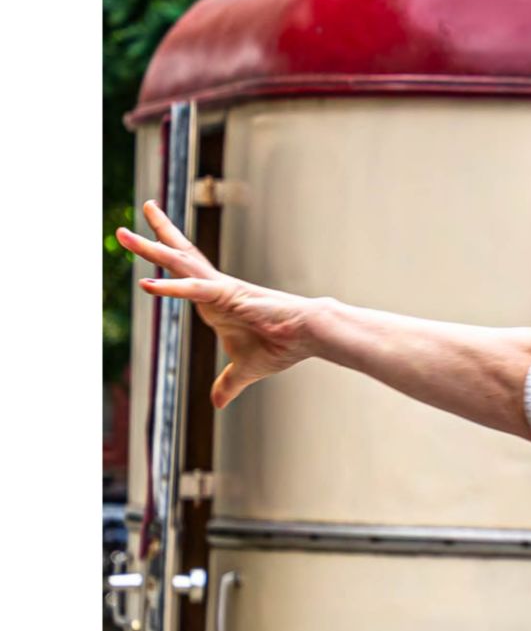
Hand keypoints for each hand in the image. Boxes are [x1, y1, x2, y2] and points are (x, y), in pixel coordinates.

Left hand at [117, 200, 319, 407]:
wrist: (307, 334)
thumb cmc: (280, 345)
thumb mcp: (245, 370)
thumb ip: (228, 383)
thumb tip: (217, 403)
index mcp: (214, 301)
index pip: (184, 274)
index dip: (164, 261)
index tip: (147, 243)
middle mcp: (212, 288)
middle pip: (177, 256)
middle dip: (152, 238)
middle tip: (125, 226)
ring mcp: (219, 288)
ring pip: (177, 263)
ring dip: (149, 249)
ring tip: (123, 235)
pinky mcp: (227, 295)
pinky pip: (193, 289)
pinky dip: (170, 287)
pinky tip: (147, 284)